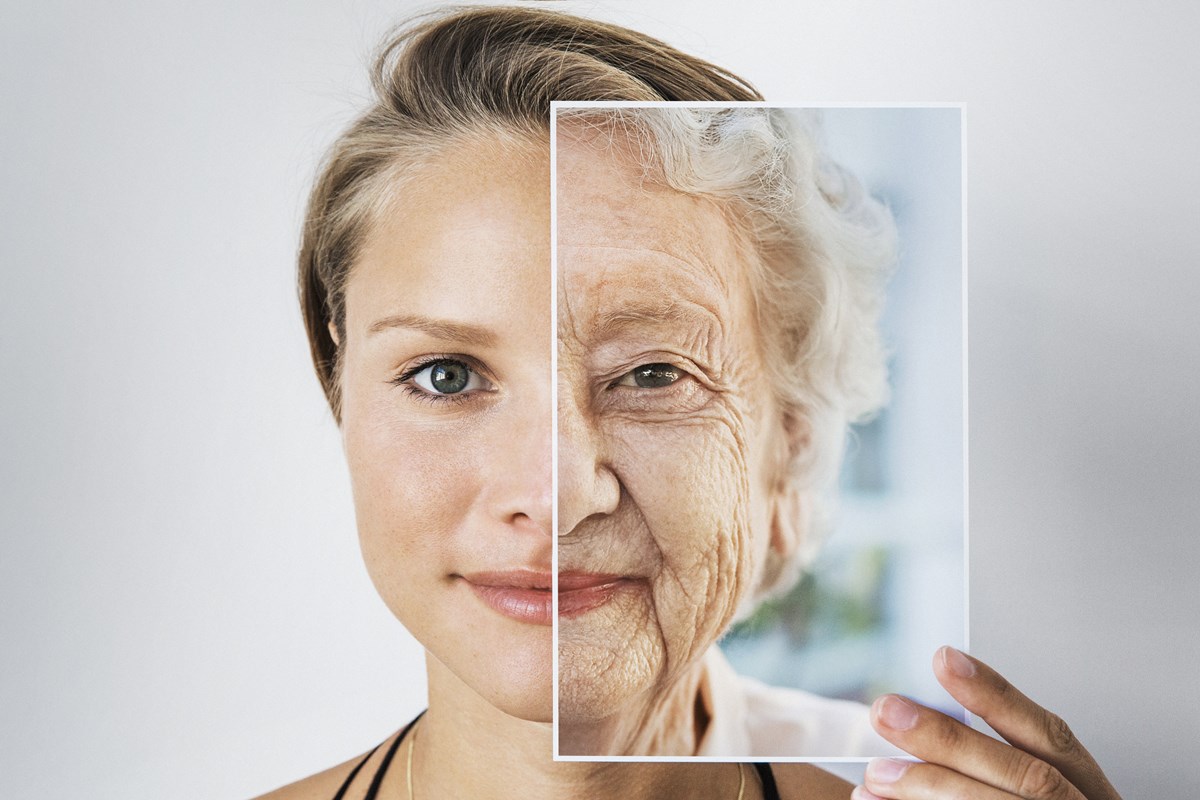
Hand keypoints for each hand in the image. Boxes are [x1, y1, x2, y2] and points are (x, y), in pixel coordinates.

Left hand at [854, 647, 1121, 799]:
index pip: (1052, 738)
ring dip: (931, 791)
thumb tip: (923, 726)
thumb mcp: (1041, 799)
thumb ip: (997, 769)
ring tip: (873, 779)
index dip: (998, 696)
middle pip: (1024, 779)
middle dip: (950, 741)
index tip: (944, 657)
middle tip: (886, 712)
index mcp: (1094, 798)